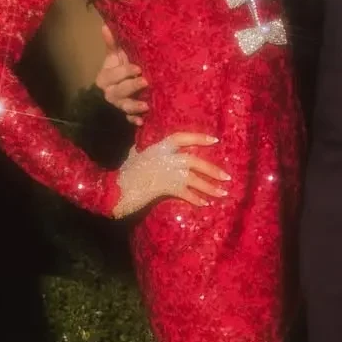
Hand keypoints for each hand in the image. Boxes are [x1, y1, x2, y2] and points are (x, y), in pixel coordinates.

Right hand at [96, 24, 147, 125]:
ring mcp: (119, 105)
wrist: (110, 93)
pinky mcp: (127, 115)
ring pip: (125, 107)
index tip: (137, 68)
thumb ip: (112, 44)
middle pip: (119, 91)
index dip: (124, 71)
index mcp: (106, 78)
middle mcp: (111, 93)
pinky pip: (129, 120)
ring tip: (145, 106)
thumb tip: (105, 25)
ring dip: (134, 106)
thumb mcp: (113, 59)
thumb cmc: (115, 72)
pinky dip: (134, 121)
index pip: (113, 75)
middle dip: (131, 86)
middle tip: (145, 81)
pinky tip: (141, 121)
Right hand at [113, 133, 229, 217]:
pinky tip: (204, 204)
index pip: (181, 137)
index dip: (198, 138)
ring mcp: (165, 173)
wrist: (115, 190)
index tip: (215, 140)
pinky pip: (185, 194)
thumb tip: (141, 141)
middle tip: (227, 177)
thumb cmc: (123, 172)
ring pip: (193, 179)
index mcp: (158, 147)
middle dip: (212, 169)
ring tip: (223, 193)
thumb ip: (142, 148)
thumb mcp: (133, 154)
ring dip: (209, 187)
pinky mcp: (164, 188)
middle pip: (194, 160)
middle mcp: (165, 158)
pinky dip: (195, 199)